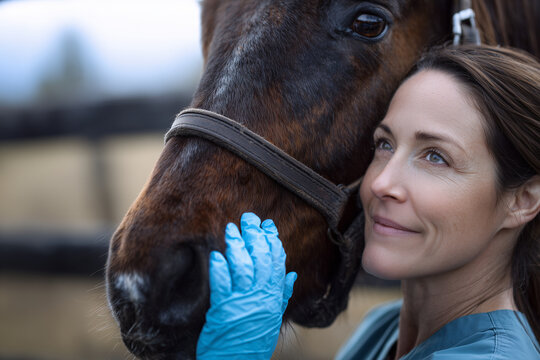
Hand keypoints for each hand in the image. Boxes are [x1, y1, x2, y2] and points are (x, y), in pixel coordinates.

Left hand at [196, 212, 296, 359]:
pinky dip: (219, 269)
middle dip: (255, 236)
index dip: (273, 241)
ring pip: (243, 267)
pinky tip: (216, 256)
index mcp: (274, 297)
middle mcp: (262, 297)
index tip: (268, 225)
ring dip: (237, 246)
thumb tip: (291, 276)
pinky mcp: (224, 310)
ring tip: (231, 229)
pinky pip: (222, 285)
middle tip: (249, 219)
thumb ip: (282, 295)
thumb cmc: (254, 342)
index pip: (277, 263)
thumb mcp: (273, 318)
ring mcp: (244, 303)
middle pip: (261, 259)